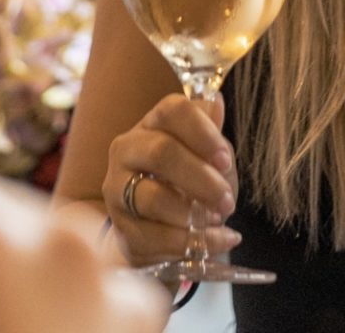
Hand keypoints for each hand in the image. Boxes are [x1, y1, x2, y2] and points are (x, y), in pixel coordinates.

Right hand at [102, 93, 240, 265]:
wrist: (161, 228)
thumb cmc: (187, 182)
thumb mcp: (205, 155)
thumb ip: (210, 133)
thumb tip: (216, 101)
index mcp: (152, 124)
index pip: (173, 111)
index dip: (203, 133)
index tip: (225, 160)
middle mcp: (126, 151)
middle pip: (161, 153)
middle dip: (201, 179)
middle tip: (227, 199)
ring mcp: (117, 190)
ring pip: (153, 198)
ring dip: (193, 214)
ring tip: (218, 219)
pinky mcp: (120, 229)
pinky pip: (155, 237)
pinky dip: (192, 242)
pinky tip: (218, 240)